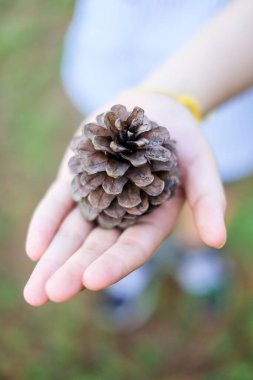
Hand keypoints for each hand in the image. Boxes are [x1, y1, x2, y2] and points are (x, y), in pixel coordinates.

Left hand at [23, 92, 225, 305]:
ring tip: (35, 292)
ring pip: (72, 234)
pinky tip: (34, 248)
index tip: (92, 280)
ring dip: (53, 260)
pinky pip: (57, 205)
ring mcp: (96, 199)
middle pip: (96, 248)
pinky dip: (45, 224)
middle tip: (47, 295)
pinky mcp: (77, 181)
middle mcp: (121, 216)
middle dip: (73, 271)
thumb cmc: (182, 140)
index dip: (115, 264)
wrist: (152, 110)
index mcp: (152, 220)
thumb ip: (209, 200)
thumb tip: (218, 240)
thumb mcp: (202, 166)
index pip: (134, 248)